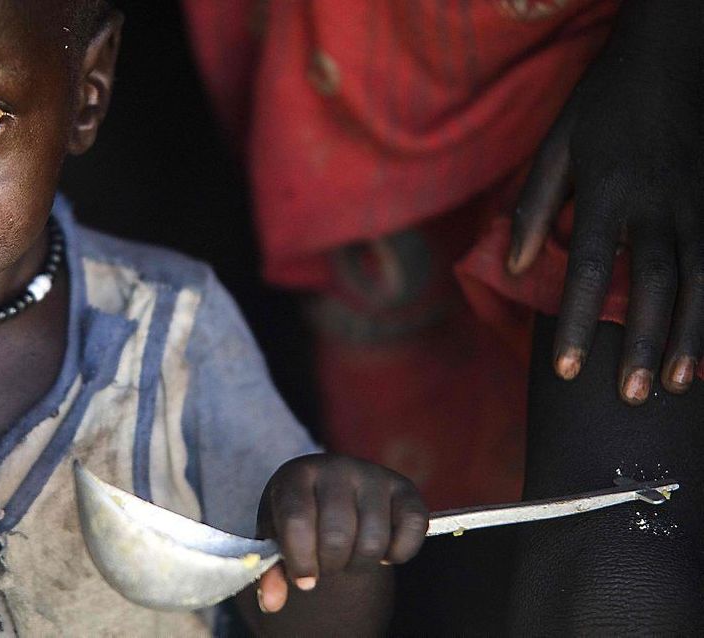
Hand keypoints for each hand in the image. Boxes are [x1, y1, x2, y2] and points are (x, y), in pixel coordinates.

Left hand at [254, 454, 427, 612]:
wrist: (329, 494)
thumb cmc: (300, 518)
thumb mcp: (278, 538)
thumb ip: (272, 569)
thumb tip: (272, 602)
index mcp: (297, 474)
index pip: (297, 519)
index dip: (300, 559)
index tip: (303, 581)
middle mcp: (336, 466)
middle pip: (337, 536)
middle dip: (331, 565)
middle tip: (327, 566)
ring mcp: (373, 474)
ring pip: (373, 540)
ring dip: (361, 563)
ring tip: (349, 557)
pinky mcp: (404, 488)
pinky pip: (412, 528)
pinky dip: (398, 553)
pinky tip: (382, 552)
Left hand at [508, 0, 701, 404]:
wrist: (669, 60)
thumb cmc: (602, 108)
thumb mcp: (555, 148)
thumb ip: (535, 208)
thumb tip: (514, 265)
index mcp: (609, 193)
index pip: (590, 269)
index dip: (576, 322)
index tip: (564, 369)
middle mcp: (658, 205)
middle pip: (652, 285)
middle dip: (640, 344)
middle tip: (627, 396)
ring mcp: (697, 206)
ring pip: (697, 282)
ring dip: (686, 337)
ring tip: (672, 386)